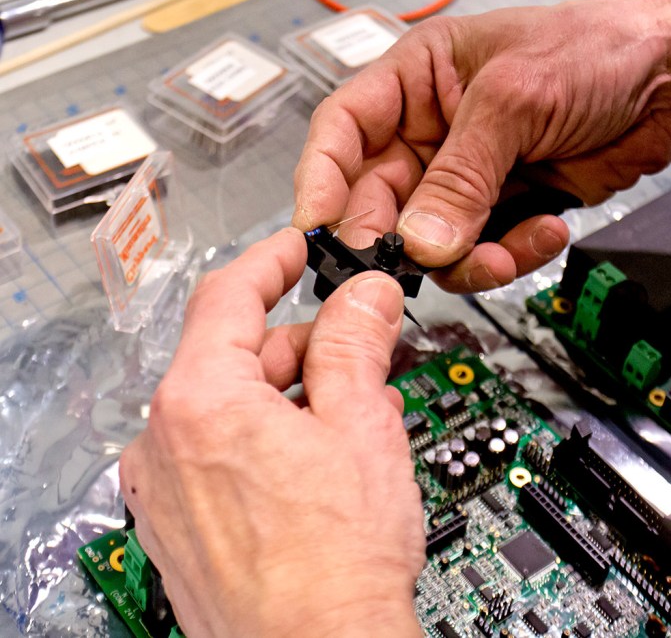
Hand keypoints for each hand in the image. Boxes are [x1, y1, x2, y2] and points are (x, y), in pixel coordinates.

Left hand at [119, 228, 423, 637]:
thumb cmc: (336, 564)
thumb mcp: (361, 425)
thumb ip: (355, 342)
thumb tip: (365, 295)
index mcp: (199, 404)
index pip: (226, 296)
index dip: (271, 261)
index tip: (299, 248)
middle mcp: (163, 445)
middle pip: (231, 357)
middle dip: (298, 346)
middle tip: (358, 350)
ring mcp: (164, 493)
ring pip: (227, 411)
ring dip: (287, 399)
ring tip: (351, 420)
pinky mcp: (176, 530)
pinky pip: (216, 459)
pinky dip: (263, 443)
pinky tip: (316, 466)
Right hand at [293, 0, 670, 294]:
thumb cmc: (600, 53)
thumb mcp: (515, 101)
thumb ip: (461, 175)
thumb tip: (419, 240)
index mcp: (419, 78)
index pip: (345, 129)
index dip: (322, 179)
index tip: (320, 227)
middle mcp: (436, 130)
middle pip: (380, 197)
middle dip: (397, 235)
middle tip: (412, 264)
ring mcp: (471, 175)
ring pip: (430, 237)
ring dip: (460, 256)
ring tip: (500, 251)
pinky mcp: (507, 209)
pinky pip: (481, 251)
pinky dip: (504, 257)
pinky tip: (543, 233)